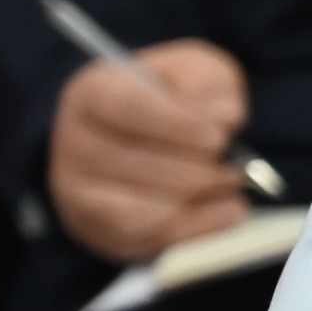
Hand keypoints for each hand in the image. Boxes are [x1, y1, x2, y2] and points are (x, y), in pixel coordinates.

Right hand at [45, 39, 253, 264]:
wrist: (139, 138)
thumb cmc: (169, 99)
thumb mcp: (192, 71)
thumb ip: (208, 82)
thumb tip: (224, 116)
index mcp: (92, 93)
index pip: (128, 108)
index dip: (175, 125)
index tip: (217, 138)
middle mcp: (74, 142)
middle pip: (136, 164)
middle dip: (197, 170)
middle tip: (238, 169)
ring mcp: (78, 191)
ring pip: (142, 208)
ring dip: (197, 202)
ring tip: (234, 189)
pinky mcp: (96, 229)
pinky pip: (145, 239)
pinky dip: (192, 230)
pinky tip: (226, 215)